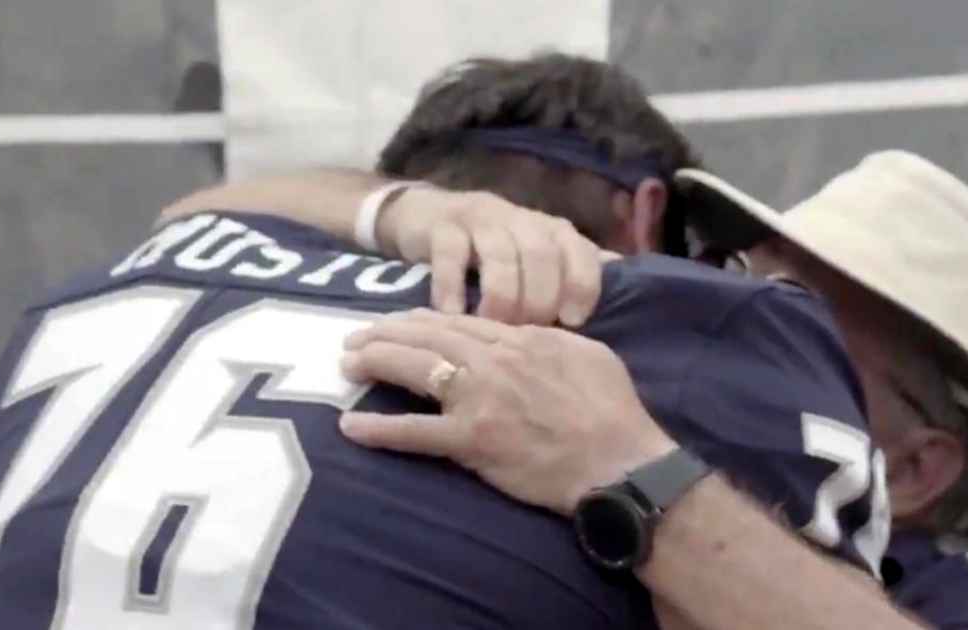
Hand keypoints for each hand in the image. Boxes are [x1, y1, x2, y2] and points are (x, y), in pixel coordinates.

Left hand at [337, 309, 676, 514]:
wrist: (620, 461)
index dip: (421, 320)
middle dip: (386, 333)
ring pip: (415, 369)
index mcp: (521, 338)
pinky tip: (349, 426)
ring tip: (346, 363)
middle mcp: (493, 361)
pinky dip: (379, 430)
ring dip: (375, 362)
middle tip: (356, 337)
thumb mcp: (587, 354)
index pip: (459, 321)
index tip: (398, 322)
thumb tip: (527, 331)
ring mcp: (479, 399)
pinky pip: (415, 433)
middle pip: (428, 336)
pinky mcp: (472, 440)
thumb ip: (548, 338)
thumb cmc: (614, 411)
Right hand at [376, 187, 604, 326]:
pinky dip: (452, 287)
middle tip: (526, 333)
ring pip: (501, 254)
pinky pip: (451, 254)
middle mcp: (523, 220)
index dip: (582, 284)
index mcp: (553, 231)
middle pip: (542, 254)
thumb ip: (571, 275)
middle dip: (539, 297)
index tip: (573, 321)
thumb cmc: (492, 251)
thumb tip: (627, 300)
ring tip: (494, 329)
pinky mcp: (442, 226)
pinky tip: (453, 315)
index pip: (582, 251)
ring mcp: (482, 219)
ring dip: (501, 295)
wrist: (428, 216)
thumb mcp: (535, 259)